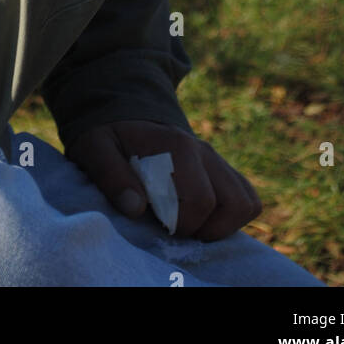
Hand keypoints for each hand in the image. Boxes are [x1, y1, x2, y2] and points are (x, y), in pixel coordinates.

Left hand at [66, 119, 261, 240]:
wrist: (123, 116)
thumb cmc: (109, 137)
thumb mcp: (95, 148)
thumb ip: (110, 174)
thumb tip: (135, 207)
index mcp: (176, 146)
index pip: (200, 201)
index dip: (182, 224)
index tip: (158, 224)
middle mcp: (202, 150)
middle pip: (229, 203)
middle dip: (202, 228)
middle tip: (172, 227)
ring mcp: (215, 159)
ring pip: (246, 201)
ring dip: (224, 224)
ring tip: (191, 226)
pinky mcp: (221, 168)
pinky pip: (248, 197)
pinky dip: (234, 214)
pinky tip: (204, 218)